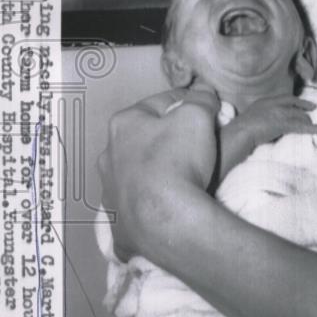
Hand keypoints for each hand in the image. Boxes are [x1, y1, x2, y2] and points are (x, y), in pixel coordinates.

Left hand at [97, 83, 220, 261]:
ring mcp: (110, 191)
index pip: (160, 103)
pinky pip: (135, 207)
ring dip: (153, 172)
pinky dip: (149, 205)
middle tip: (195, 146)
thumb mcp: (197, 116)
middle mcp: (109, 155)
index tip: (207, 111)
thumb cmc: (177, 160)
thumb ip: (201, 99)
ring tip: (180, 179)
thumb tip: (204, 93)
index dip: (188, 103)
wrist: (166, 220)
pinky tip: (165, 208)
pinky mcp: (118, 223)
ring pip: (135, 174)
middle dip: (166, 139)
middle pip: (144, 139)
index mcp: (123, 124)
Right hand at [227, 94, 316, 151]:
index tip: (304, 104)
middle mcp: (273, 104)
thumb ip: (260, 116)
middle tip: (313, 109)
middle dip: (305, 107)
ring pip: (299, 116)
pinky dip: (313, 129)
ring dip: (309, 122)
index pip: (284, 98)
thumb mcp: (250, 117)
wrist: (239, 133)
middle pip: (293, 104)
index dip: (296, 101)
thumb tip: (266, 123)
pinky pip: (301, 127)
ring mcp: (278, 113)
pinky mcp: (282, 124)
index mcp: (264, 101)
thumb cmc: (240, 130)